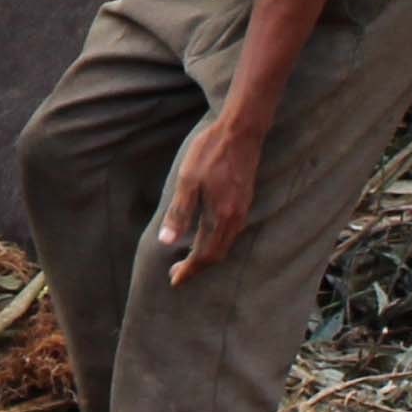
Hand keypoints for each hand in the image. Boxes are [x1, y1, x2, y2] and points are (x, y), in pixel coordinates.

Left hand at [153, 114, 266, 285]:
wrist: (242, 131)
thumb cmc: (211, 152)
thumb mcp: (188, 180)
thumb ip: (179, 212)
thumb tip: (166, 241)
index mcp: (220, 216)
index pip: (204, 254)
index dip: (189, 270)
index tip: (174, 280)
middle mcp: (235, 218)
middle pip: (217, 254)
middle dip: (198, 267)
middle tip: (178, 272)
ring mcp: (242, 210)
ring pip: (226, 244)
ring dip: (208, 256)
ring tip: (190, 259)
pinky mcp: (244, 201)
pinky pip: (232, 232)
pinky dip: (218, 242)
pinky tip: (206, 236)